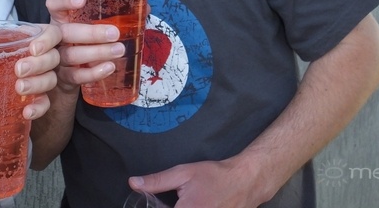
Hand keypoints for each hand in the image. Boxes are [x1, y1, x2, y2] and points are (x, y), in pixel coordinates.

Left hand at [0, 24, 61, 121]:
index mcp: (31, 39)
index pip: (52, 34)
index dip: (47, 40)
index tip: (33, 48)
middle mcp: (41, 58)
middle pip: (53, 58)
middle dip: (38, 64)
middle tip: (18, 70)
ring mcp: (42, 79)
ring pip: (50, 80)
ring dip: (37, 84)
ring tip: (18, 88)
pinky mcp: (39, 100)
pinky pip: (45, 104)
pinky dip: (38, 108)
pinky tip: (25, 112)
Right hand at [45, 0, 124, 93]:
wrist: (68, 73)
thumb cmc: (83, 41)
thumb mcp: (92, 25)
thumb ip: (114, 14)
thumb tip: (145, 7)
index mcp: (61, 18)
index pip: (54, 4)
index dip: (64, 0)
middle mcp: (55, 37)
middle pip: (65, 32)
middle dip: (90, 33)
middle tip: (115, 33)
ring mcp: (57, 57)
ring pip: (72, 55)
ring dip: (97, 52)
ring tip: (119, 50)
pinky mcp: (64, 77)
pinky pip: (77, 76)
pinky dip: (94, 72)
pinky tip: (109, 68)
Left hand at [129, 157, 270, 207]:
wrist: (245, 182)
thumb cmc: (214, 176)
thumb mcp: (183, 173)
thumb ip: (157, 181)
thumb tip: (133, 183)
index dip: (154, 207)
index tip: (161, 203)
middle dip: (169, 207)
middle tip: (178, 199)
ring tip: (187, 201)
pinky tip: (196, 205)